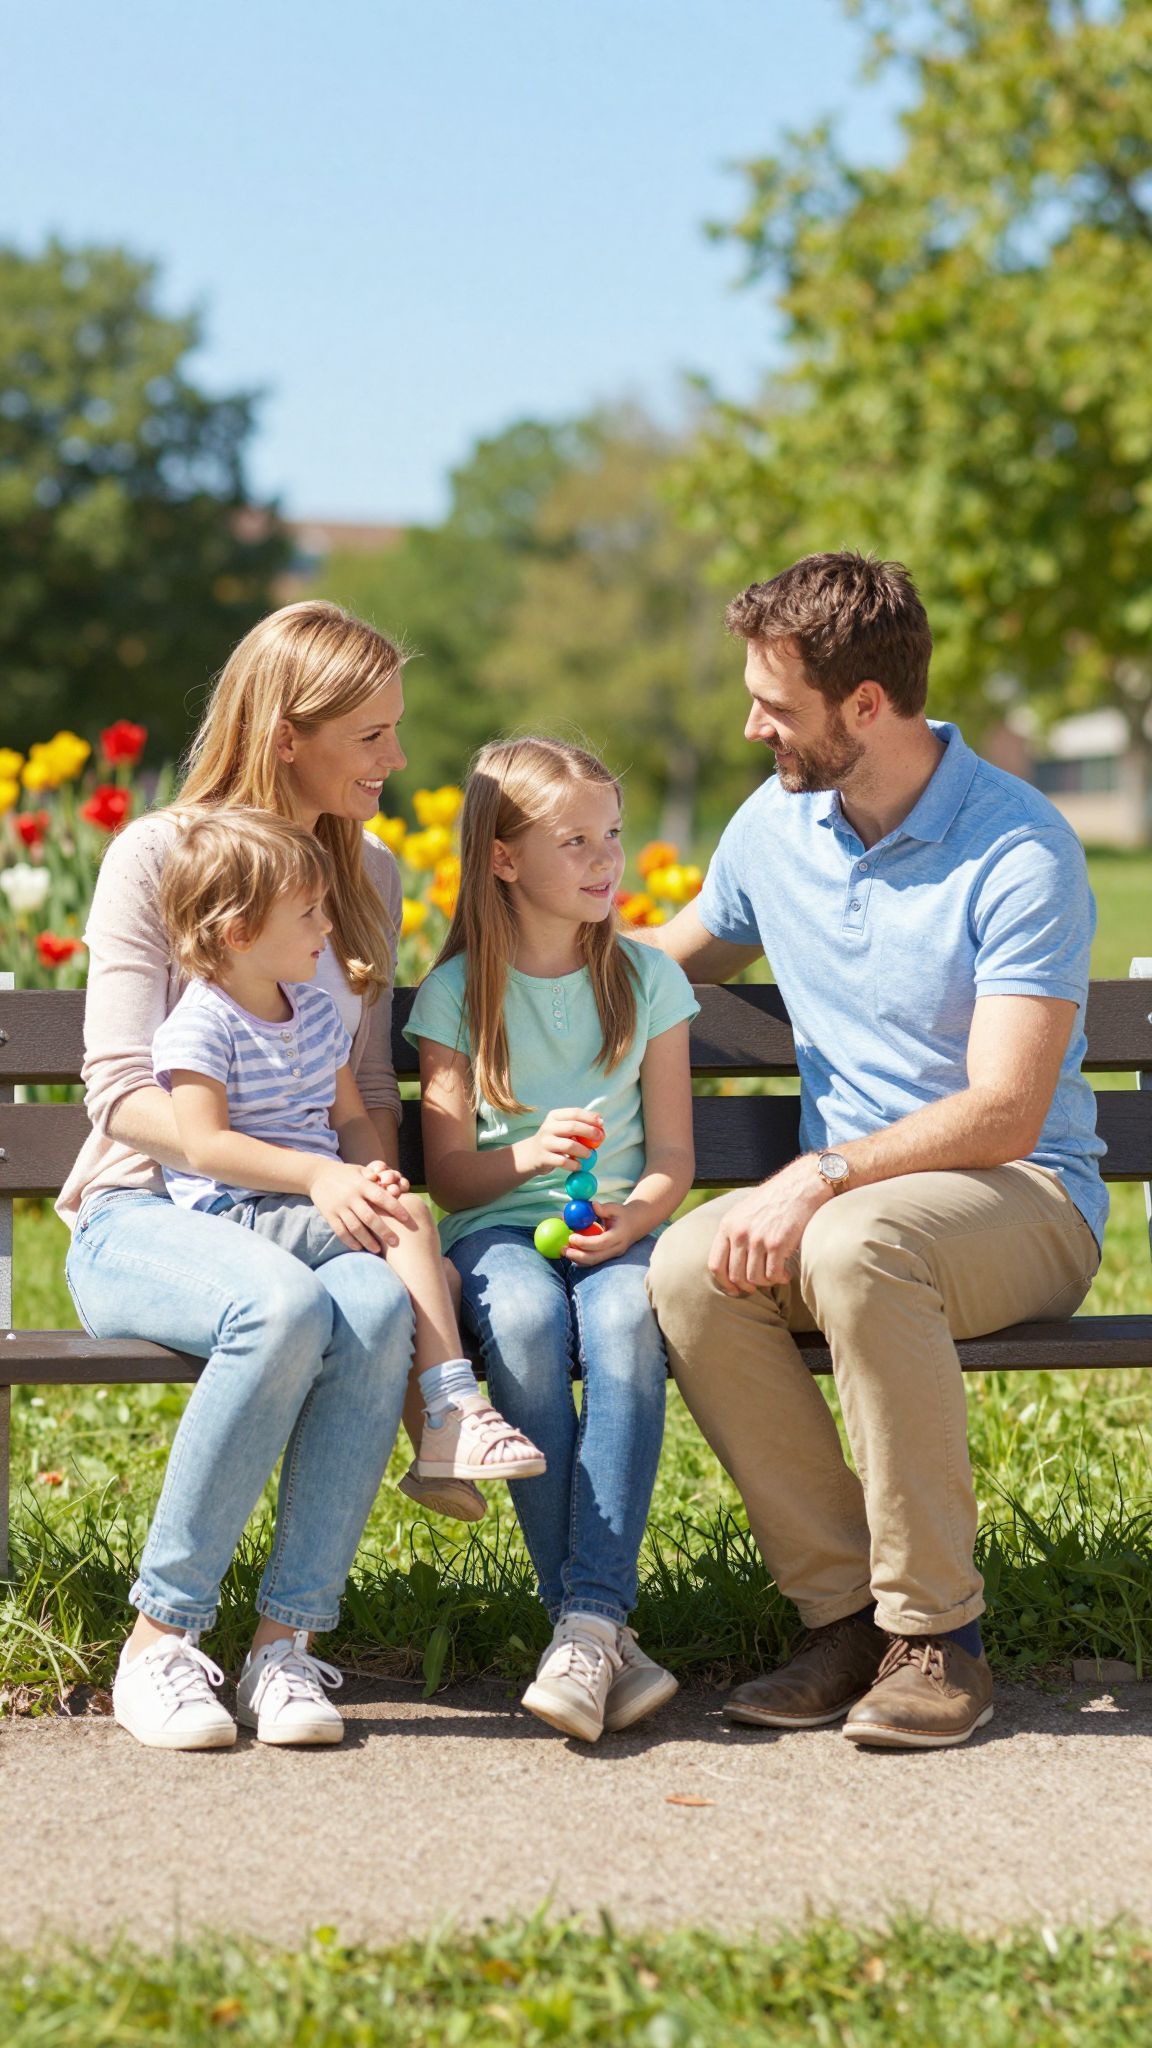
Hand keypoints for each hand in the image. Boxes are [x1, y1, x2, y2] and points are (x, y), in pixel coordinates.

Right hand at [308, 1160, 406, 1253]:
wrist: (317, 1175)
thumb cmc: (346, 1174)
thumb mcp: (360, 1171)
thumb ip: (376, 1179)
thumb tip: (393, 1185)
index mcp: (361, 1184)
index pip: (381, 1197)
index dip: (395, 1208)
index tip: (406, 1219)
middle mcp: (351, 1197)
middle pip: (369, 1217)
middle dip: (384, 1231)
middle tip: (396, 1243)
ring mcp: (339, 1207)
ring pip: (355, 1228)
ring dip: (367, 1241)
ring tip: (378, 1250)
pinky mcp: (329, 1215)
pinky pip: (340, 1231)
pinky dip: (350, 1241)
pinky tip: (359, 1248)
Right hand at [525, 1108, 604, 1177]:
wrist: (531, 1155)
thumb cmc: (554, 1139)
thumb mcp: (562, 1128)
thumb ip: (579, 1125)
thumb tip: (601, 1124)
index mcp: (554, 1116)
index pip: (575, 1113)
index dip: (590, 1118)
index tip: (602, 1124)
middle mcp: (548, 1127)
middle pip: (573, 1127)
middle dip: (590, 1132)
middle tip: (600, 1138)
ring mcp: (545, 1143)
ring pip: (569, 1145)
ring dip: (584, 1151)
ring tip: (589, 1155)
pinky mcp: (544, 1158)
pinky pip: (564, 1161)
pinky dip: (575, 1164)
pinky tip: (578, 1165)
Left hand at [563, 1200, 636, 1266]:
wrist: (635, 1225)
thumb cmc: (622, 1214)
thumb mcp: (616, 1208)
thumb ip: (604, 1208)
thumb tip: (592, 1205)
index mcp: (618, 1236)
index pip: (600, 1243)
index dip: (584, 1242)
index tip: (571, 1236)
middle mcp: (616, 1249)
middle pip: (595, 1258)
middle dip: (577, 1255)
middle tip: (562, 1249)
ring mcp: (612, 1255)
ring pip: (593, 1262)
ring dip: (577, 1258)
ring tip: (563, 1251)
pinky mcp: (607, 1257)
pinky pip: (593, 1261)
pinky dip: (580, 1258)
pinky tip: (571, 1252)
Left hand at [708, 1157, 830, 1295]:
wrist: (800, 1186)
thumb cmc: (774, 1200)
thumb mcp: (744, 1212)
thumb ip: (735, 1233)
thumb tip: (731, 1265)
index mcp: (727, 1225)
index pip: (715, 1265)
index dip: (724, 1283)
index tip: (735, 1290)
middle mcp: (739, 1233)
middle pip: (735, 1276)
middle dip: (747, 1286)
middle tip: (759, 1285)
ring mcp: (757, 1239)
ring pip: (754, 1279)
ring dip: (766, 1282)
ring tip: (775, 1275)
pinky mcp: (777, 1244)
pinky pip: (772, 1275)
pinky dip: (780, 1279)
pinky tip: (787, 1273)